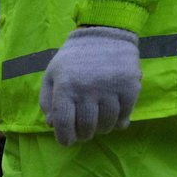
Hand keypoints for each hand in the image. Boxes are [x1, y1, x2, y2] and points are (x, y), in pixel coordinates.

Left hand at [39, 27, 140, 145]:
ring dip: (101, 129)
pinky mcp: (129, 88)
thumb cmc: (73, 59)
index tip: (67, 141)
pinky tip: (113, 118)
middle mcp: (87, 90)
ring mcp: (110, 89)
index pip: (63, 124)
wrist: (104, 35)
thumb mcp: (52, 75)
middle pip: (86, 128)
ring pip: (106, 125)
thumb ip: (47, 101)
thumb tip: (51, 125)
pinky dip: (118, 122)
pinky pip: (124, 116)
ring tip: (97, 122)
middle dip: (83, 135)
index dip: (64, 138)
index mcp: (65, 87)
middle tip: (83, 131)